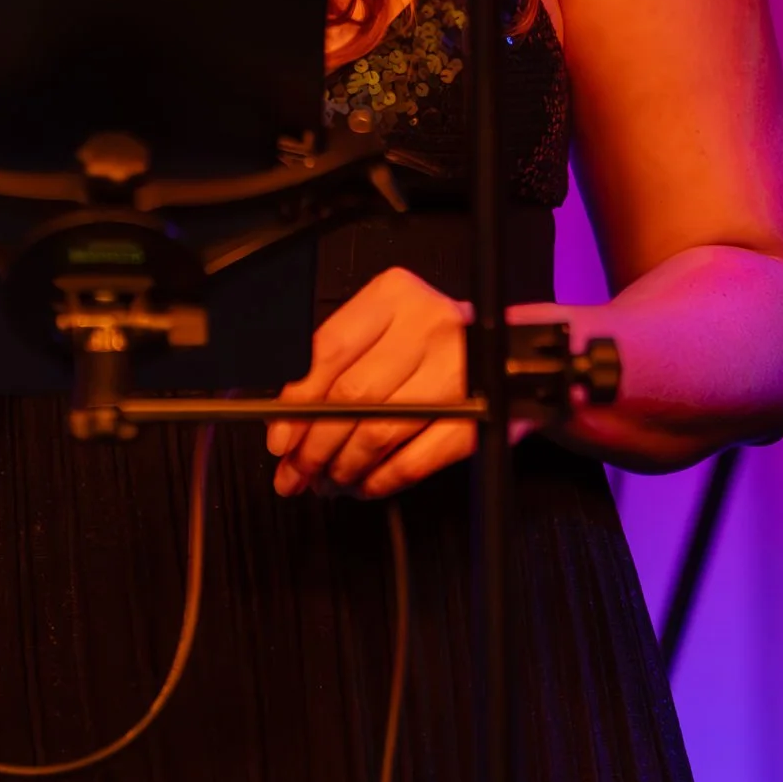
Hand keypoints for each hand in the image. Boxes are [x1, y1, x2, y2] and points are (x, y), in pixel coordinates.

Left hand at [269, 269, 474, 499]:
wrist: (503, 350)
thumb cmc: (428, 339)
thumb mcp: (380, 327)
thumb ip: (334, 363)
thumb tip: (285, 423)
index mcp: (395, 297)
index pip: (329, 352)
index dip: (296, 403)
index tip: (279, 437)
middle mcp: (428, 328)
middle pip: (352, 397)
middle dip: (314, 446)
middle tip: (295, 471)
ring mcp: (457, 372)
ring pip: (379, 432)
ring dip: (344, 467)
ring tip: (327, 481)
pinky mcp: (476, 418)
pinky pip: (416, 461)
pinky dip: (382, 480)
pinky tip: (364, 484)